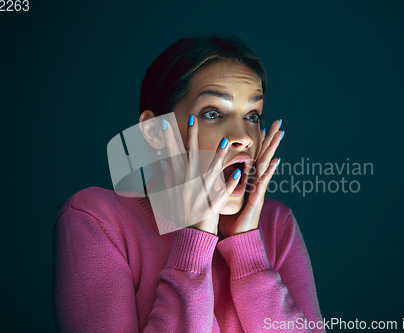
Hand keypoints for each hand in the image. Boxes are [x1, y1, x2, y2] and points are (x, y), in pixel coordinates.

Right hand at [160, 115, 240, 234]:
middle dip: (192, 137)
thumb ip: (167, 179)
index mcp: (177, 183)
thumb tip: (162, 163)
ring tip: (225, 141)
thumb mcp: (169, 197)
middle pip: (190, 157)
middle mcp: (187, 187)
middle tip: (194, 119)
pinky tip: (240, 174)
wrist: (189, 239)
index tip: (165, 123)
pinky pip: (223, 193)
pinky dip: (230, 183)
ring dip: (217, 157)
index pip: (172, 156)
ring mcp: (199, 196)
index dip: (169, 139)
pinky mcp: (212, 206)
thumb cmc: (180, 216)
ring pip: (209, 172)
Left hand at [219, 119, 283, 236]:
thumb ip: (224, 185)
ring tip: (280, 134)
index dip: (259, 142)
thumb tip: (214, 175)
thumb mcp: (227, 198)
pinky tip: (276, 161)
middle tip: (278, 122)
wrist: (238, 239)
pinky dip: (270, 171)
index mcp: (248, 181)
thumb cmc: (233, 220)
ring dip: (273, 148)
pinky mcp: (257, 198)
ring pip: (267, 164)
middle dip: (271, 138)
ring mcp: (258, 189)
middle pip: (264, 155)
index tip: (263, 126)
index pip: (255, 156)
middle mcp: (255, 183)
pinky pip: (264, 182)